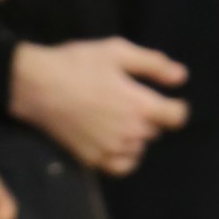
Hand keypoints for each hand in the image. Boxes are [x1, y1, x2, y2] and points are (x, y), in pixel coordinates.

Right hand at [9, 36, 188, 177]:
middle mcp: (132, 133)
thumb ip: (153, 64)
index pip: (177, 117)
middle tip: (125, 100)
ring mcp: (113, 149)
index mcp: (141, 106)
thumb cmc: (77, 64)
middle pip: (155, 130)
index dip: (175, 107)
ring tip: (114, 117)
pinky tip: (115, 142)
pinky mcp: (95, 160)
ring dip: (135, 136)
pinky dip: (125, 156)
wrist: (36, 85)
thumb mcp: (117, 52)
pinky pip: (123, 166)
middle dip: (148, 117)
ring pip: (140, 148)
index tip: (165, 100)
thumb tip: (182, 77)